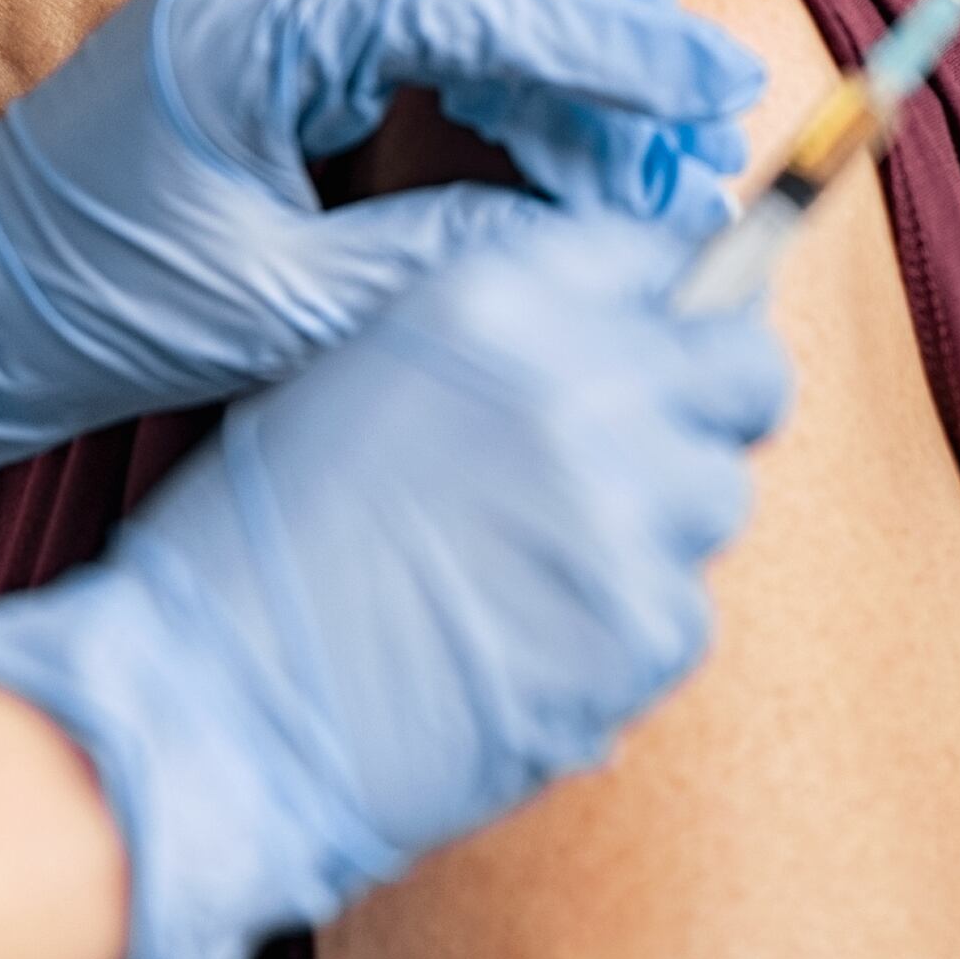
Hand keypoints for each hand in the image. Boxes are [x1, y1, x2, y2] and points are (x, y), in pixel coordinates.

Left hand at [0, 0, 763, 521]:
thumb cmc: (86, 305)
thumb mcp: (279, 309)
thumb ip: (433, 267)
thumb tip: (586, 253)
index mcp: (251, 23)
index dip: (604, 44)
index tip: (706, 91)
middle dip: (607, 46)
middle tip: (713, 119)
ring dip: (563, 58)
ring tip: (660, 140)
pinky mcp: (266, 31)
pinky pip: (416, 21)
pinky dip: (501, 71)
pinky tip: (559, 139)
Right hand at [0, 207, 793, 958]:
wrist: (217, 700)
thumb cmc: (261, 544)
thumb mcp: (364, 372)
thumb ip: (501, 343)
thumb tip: (621, 343)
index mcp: (497, 299)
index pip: (661, 257)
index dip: (666, 309)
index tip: (661, 345)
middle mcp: (581, 384)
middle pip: (742, 370)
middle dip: (711, 405)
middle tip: (651, 454)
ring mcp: (626, 509)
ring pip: (716, 498)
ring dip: (657, 528)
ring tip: (543, 571)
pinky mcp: (645, 629)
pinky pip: (684, 612)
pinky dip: (625, 633)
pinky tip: (530, 644)